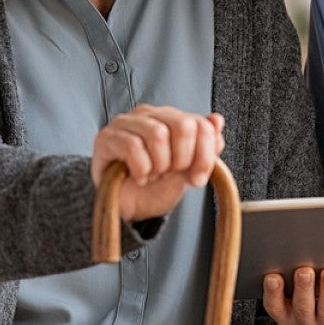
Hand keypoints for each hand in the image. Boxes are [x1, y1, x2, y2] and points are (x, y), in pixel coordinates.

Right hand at [91, 104, 224, 221]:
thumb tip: (217, 120)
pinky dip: (141, 169)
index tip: (197, 178)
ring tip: (153, 175)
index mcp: (170, 117)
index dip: (204, 155)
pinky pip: (132, 146)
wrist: (127, 209)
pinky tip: (139, 177)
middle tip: (171, 175)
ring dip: (160, 165)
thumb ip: (206, 146)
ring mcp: (125, 123)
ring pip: (157, 134)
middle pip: (182, 125)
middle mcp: (148, 114)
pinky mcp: (106, 138)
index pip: (200, 124)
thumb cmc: (155, 187)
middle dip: (182, 159)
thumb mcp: (188, 171)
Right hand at [262, 267, 323, 324]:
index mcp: (287, 312)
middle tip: (304, 271)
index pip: (275, 305)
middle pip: (303, 306)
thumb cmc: (311, 302)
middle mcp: (306, 319)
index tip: (273, 277)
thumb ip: (290, 276)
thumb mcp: (294, 296)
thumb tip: (289, 247)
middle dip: (303, 287)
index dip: (272, 292)